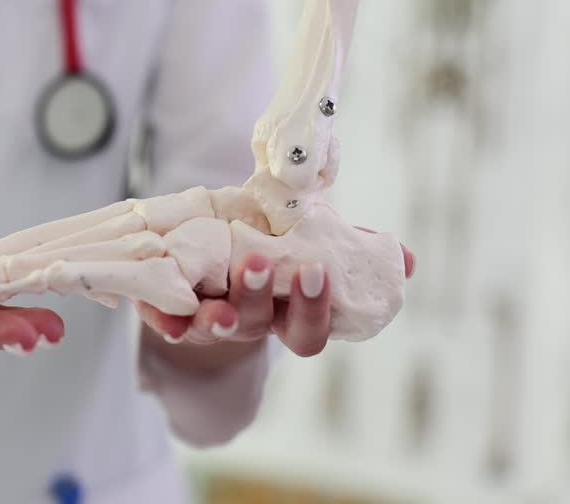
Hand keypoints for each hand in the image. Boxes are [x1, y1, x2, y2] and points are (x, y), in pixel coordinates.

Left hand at [137, 236, 415, 362]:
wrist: (203, 260)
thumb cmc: (267, 247)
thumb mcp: (307, 240)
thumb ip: (352, 246)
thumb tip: (405, 259)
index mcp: (284, 310)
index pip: (308, 330)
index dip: (313, 309)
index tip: (316, 271)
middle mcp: (247, 321)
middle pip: (258, 328)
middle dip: (260, 299)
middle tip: (260, 263)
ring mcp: (205, 320)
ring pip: (212, 328)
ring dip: (217, 315)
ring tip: (219, 293)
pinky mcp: (167, 311)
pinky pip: (164, 320)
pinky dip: (165, 318)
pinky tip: (167, 314)